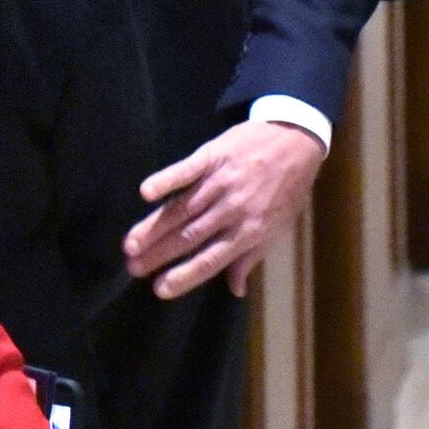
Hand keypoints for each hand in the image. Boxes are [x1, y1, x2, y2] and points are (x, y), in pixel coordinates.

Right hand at [125, 118, 329, 298]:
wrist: (297, 137)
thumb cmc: (288, 187)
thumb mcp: (279, 227)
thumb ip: (252, 257)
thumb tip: (235, 290)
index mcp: (249, 231)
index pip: (211, 260)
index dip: (185, 276)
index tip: (160, 289)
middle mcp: (233, 210)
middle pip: (190, 236)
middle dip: (159, 254)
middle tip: (132, 267)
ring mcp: (221, 182)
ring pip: (182, 209)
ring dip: (154, 227)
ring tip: (130, 244)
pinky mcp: (213, 155)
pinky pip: (187, 170)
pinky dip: (166, 180)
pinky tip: (146, 193)